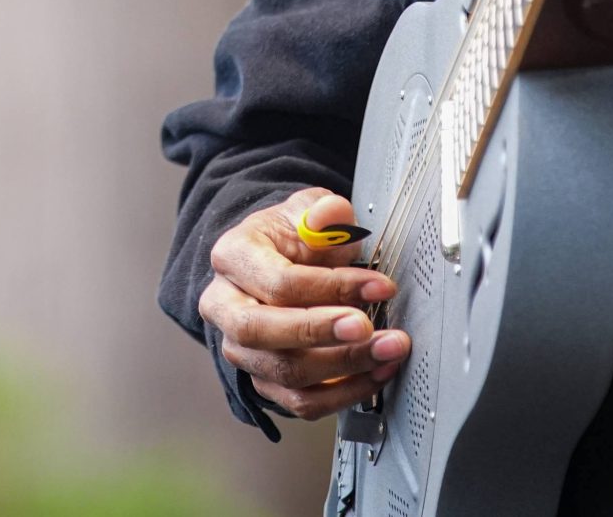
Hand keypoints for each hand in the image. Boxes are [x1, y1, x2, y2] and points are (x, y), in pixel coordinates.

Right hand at [197, 187, 410, 420]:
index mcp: (232, 257)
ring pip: (285, 373)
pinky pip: (300, 402)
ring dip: (344, 366)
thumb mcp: (308, 210)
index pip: (277, 281)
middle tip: (369, 328)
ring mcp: (240, 349)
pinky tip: (376, 372)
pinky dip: (344, 394)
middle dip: (323, 333)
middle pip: (262, 331)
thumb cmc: (293, 238)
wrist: (280, 263)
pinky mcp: (263, 380)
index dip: (331, 287)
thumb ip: (322, 212)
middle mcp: (224, 306)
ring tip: (388, 350)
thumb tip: (329, 217)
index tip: (379, 286)